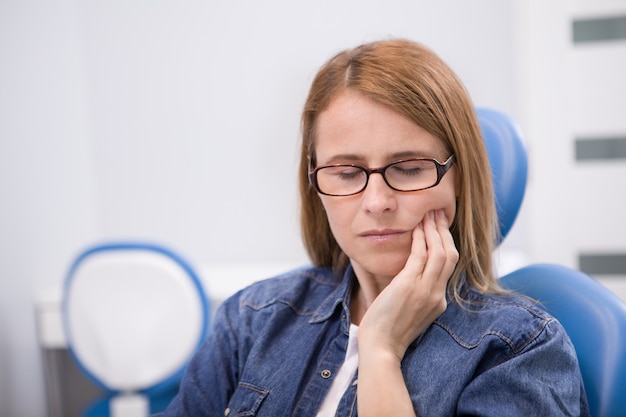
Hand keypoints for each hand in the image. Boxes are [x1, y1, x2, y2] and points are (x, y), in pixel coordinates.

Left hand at [358, 209, 458, 361]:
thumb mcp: (408, 311)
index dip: (446, 244)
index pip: (449, 266)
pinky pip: (420, 256)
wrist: (381, 348)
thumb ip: (414, 294)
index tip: (439, 228)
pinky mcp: (409, 286)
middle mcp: (436, 295)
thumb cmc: (387, 332)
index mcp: (438, 301)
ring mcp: (425, 290)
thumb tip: (407, 277)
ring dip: (434, 230)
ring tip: (428, 213)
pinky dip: (420, 239)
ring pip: (439, 252)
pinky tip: (415, 227)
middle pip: (450, 255)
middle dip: (444, 232)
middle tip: (437, 213)